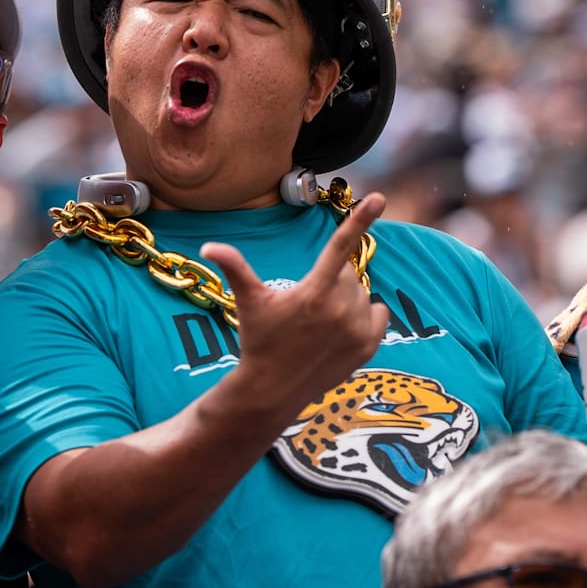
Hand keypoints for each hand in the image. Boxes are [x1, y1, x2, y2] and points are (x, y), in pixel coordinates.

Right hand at [202, 194, 390, 411]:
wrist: (272, 390)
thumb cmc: (258, 341)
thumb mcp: (248, 301)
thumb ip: (234, 268)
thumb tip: (207, 247)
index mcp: (313, 293)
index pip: (339, 247)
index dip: (360, 220)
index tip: (378, 197)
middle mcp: (340, 310)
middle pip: (346, 275)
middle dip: (330, 281)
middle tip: (307, 304)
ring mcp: (356, 330)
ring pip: (361, 294)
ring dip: (346, 299)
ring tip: (320, 321)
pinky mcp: (368, 347)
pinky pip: (379, 313)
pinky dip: (366, 314)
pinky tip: (342, 326)